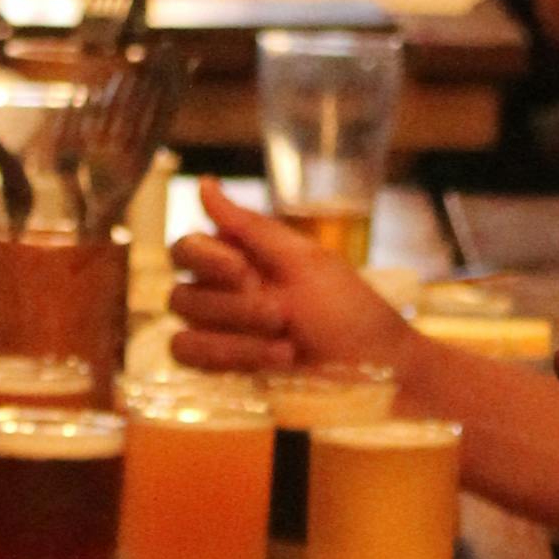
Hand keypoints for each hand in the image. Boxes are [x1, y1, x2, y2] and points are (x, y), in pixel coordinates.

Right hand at [167, 182, 404, 377]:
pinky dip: (230, 360)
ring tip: (286, 347)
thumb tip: (204, 184)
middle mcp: (225, 296)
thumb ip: (250, 226)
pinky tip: (275, 362)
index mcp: (242, 260)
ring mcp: (224, 337)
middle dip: (234, 308)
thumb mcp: (305, 261)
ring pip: (184, 332)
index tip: (242, 271)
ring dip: (236, 340)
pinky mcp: (227, 374)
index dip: (203, 258)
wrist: (377, 368)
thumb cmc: (349, 309)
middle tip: (282, 315)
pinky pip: (192, 364)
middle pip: (181, 294)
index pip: (186, 249)